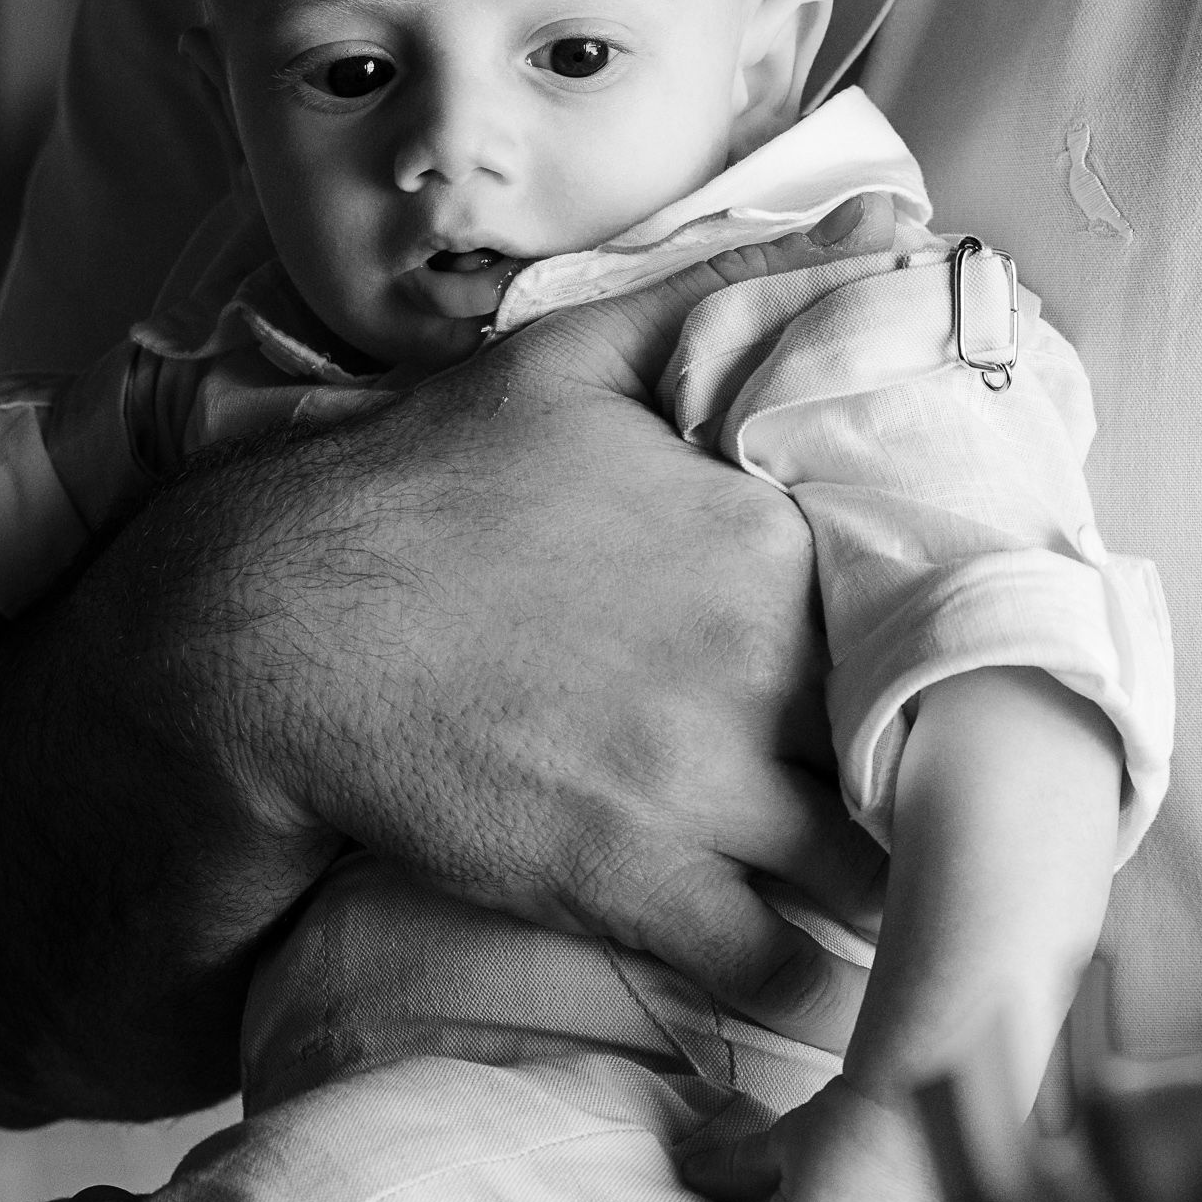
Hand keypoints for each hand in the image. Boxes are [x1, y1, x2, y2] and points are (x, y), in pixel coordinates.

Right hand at [215, 193, 894, 1047]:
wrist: (275, 628)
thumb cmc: (429, 487)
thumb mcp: (576, 359)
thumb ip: (734, 291)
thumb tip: (888, 226)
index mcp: (755, 533)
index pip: (918, 603)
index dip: (926, 635)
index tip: (910, 651)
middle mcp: (749, 658)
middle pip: (909, 739)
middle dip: (923, 762)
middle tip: (905, 768)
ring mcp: (692, 780)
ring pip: (870, 867)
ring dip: (889, 875)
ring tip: (875, 867)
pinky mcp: (626, 883)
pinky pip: (777, 964)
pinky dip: (811, 975)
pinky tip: (802, 945)